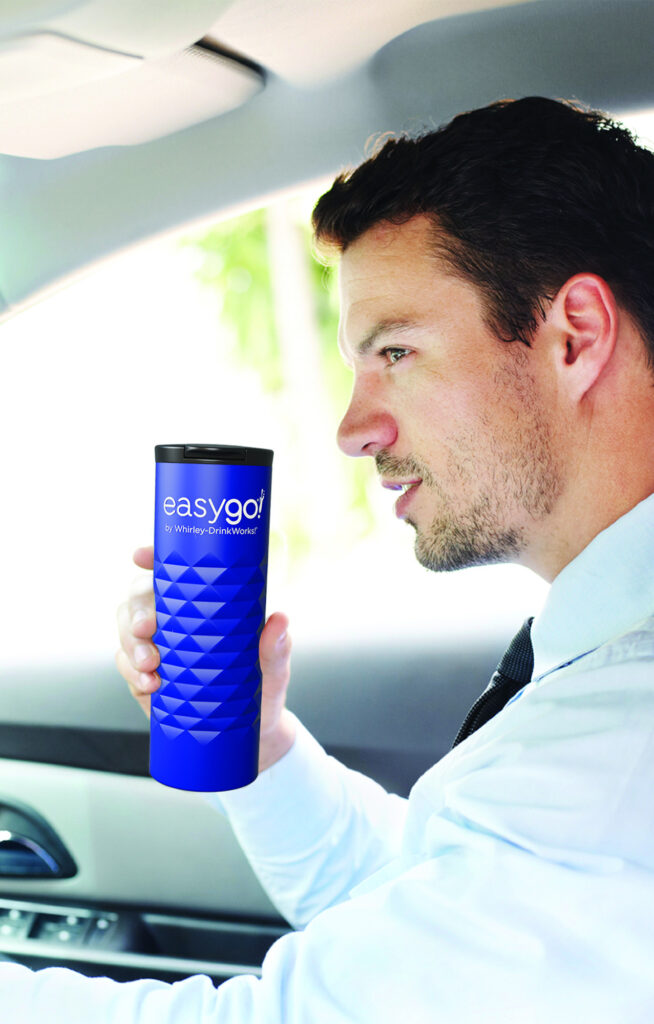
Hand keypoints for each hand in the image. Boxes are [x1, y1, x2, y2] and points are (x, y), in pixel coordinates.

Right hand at [116, 547, 295, 769]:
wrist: (251, 735)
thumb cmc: (263, 691)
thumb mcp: (274, 670)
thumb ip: (276, 648)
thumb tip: (279, 620)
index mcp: (204, 604)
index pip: (173, 572)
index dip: (152, 558)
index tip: (140, 556)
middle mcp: (176, 619)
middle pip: (139, 597)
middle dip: (136, 608)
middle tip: (147, 628)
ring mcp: (158, 646)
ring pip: (126, 629)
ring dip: (130, 643)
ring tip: (151, 665)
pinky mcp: (147, 676)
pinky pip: (125, 664)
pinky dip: (131, 672)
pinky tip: (149, 685)